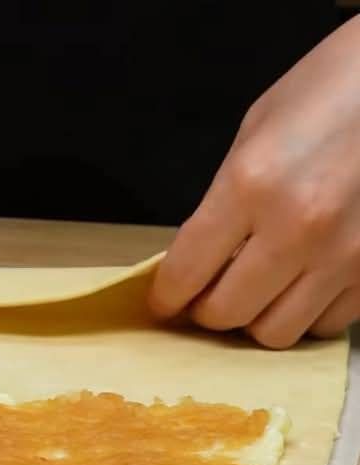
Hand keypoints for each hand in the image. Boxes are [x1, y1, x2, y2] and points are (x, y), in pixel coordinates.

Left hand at [149, 17, 359, 348]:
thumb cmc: (332, 88)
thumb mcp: (257, 131)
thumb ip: (224, 203)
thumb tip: (201, 263)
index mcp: (251, 184)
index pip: (184, 274)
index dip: (166, 296)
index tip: (166, 300)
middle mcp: (296, 227)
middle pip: (226, 314)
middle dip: (209, 309)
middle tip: (213, 291)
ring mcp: (343, 253)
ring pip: (275, 332)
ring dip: (259, 317)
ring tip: (262, 289)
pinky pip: (326, 325)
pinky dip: (308, 314)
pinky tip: (307, 283)